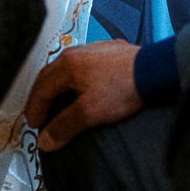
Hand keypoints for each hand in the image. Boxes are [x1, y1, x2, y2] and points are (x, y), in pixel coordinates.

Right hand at [25, 40, 142, 151]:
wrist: (155, 70)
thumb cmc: (121, 89)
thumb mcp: (89, 112)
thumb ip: (64, 126)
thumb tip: (44, 141)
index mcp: (67, 64)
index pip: (41, 88)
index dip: (34, 109)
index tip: (34, 126)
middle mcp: (77, 52)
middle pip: (51, 75)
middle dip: (42, 97)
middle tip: (40, 117)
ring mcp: (95, 49)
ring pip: (68, 69)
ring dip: (59, 88)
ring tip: (59, 105)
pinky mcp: (111, 51)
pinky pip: (85, 66)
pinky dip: (77, 81)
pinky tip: (84, 90)